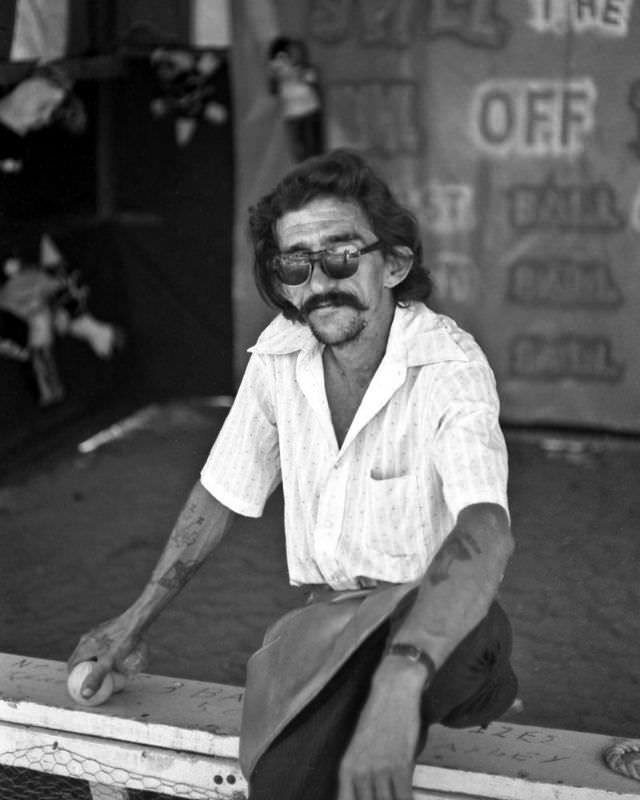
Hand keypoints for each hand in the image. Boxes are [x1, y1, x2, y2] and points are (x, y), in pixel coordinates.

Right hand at [67, 614, 147, 700]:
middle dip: (85, 671)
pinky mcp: (106, 631)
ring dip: (94, 663)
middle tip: (95, 682)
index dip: (75, 677)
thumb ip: (96, 677)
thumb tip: (85, 694)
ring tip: (104, 673)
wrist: (137, 620)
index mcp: (84, 646)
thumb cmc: (123, 640)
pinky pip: (100, 646)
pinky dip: (102, 655)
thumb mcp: (109, 661)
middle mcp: (87, 639)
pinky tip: (113, 660)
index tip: (82, 686)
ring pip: (91, 652)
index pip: (72, 665)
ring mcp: (96, 634)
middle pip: (81, 659)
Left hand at [337, 657, 425, 799]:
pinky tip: (409, 799)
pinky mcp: (400, 765)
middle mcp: (360, 771)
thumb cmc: (378, 717)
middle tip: (384, 796)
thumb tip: (370, 793)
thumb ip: (362, 775)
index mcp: (346, 768)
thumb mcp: (361, 747)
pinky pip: (404, 798)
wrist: (393, 691)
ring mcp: (380, 769)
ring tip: (396, 797)